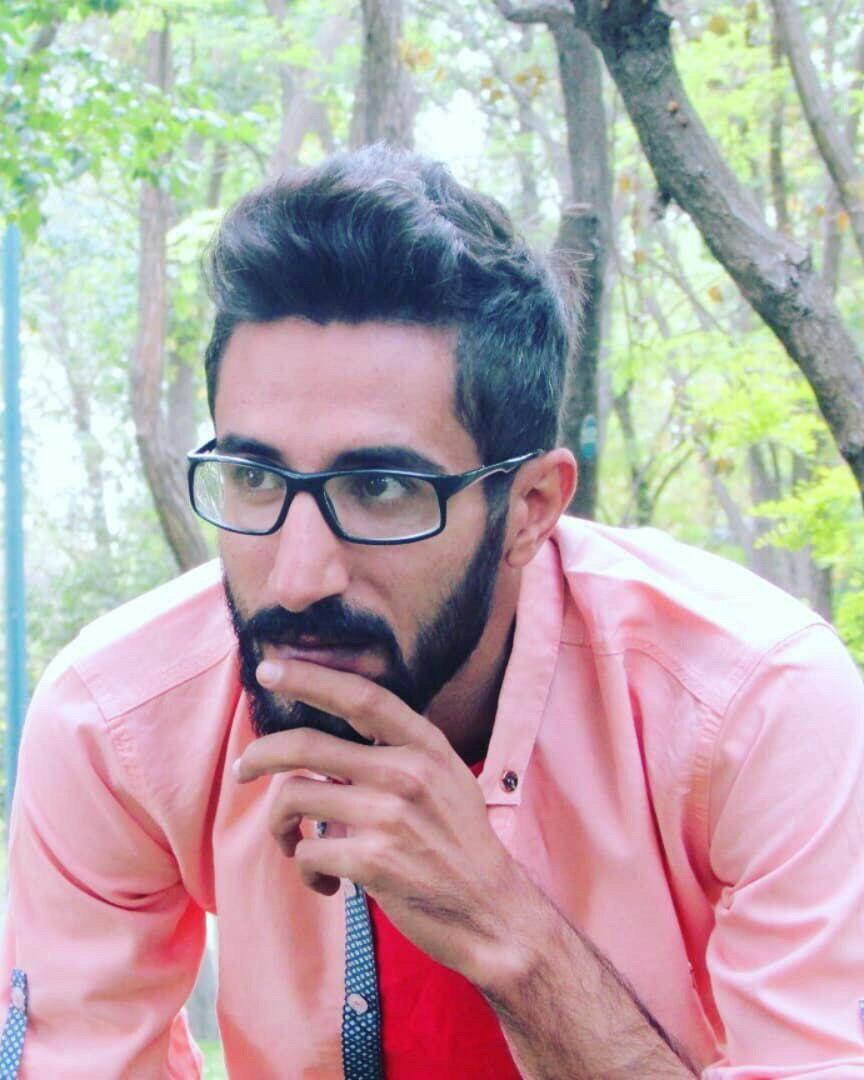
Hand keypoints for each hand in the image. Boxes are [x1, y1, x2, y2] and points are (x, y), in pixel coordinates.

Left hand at [234, 658, 524, 980]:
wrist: (491, 912)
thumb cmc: (460, 842)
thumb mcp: (446, 777)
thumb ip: (400, 750)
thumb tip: (333, 734)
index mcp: (425, 746)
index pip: (361, 697)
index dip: (310, 678)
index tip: (269, 670)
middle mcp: (406, 773)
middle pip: (307, 745)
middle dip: (261, 753)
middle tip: (244, 767)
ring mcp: (389, 817)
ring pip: (295, 798)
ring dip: (279, 824)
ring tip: (291, 840)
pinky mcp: (372, 862)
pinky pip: (306, 852)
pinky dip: (304, 869)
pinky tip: (324, 882)